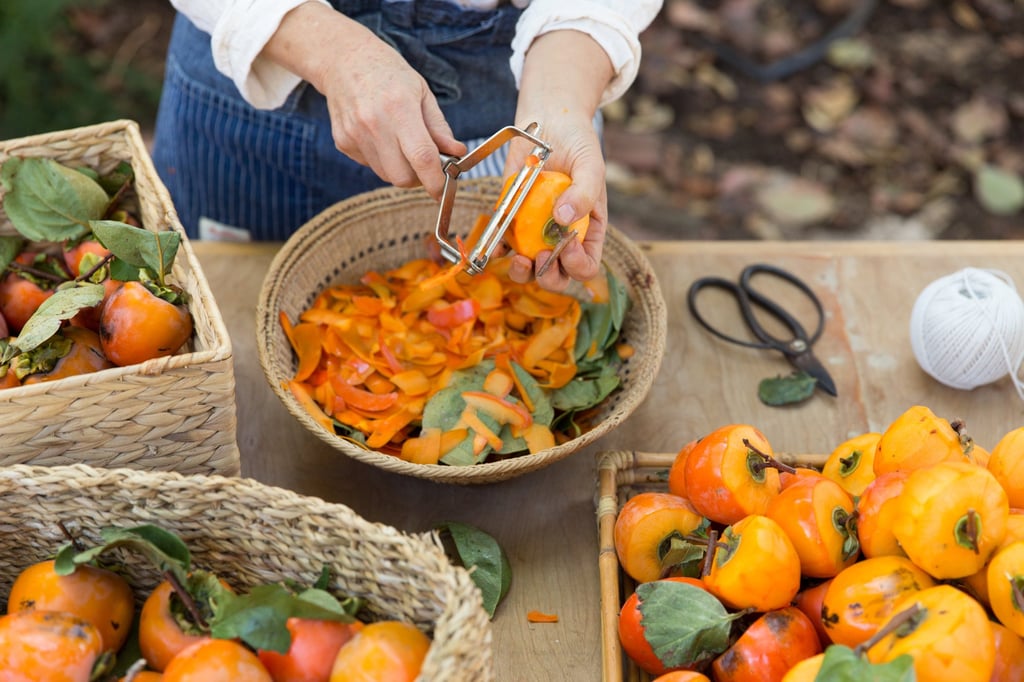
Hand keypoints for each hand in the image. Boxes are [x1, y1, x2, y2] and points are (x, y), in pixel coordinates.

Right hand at [263, 3, 465, 198]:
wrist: (344, 60)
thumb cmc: (388, 73)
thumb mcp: (421, 92)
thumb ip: (439, 127)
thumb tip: (457, 153)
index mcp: (399, 107)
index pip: (422, 157)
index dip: (436, 181)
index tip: (444, 191)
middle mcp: (374, 123)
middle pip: (401, 177)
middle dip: (418, 179)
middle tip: (425, 165)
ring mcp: (354, 134)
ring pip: (385, 175)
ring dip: (400, 169)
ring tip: (400, 143)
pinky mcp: (343, 142)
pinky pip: (370, 165)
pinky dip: (382, 159)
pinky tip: (380, 135)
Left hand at [503, 30, 613, 290]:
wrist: (548, 122)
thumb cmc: (576, 143)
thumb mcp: (590, 164)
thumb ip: (584, 192)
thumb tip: (564, 219)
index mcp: (588, 230)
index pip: (586, 265)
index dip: (577, 265)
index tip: (567, 245)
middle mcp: (562, 238)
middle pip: (558, 276)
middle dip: (548, 276)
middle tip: (541, 255)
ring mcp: (535, 232)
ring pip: (529, 270)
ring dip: (523, 273)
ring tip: (519, 260)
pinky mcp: (512, 221)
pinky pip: (504, 246)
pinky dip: (499, 252)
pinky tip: (497, 248)